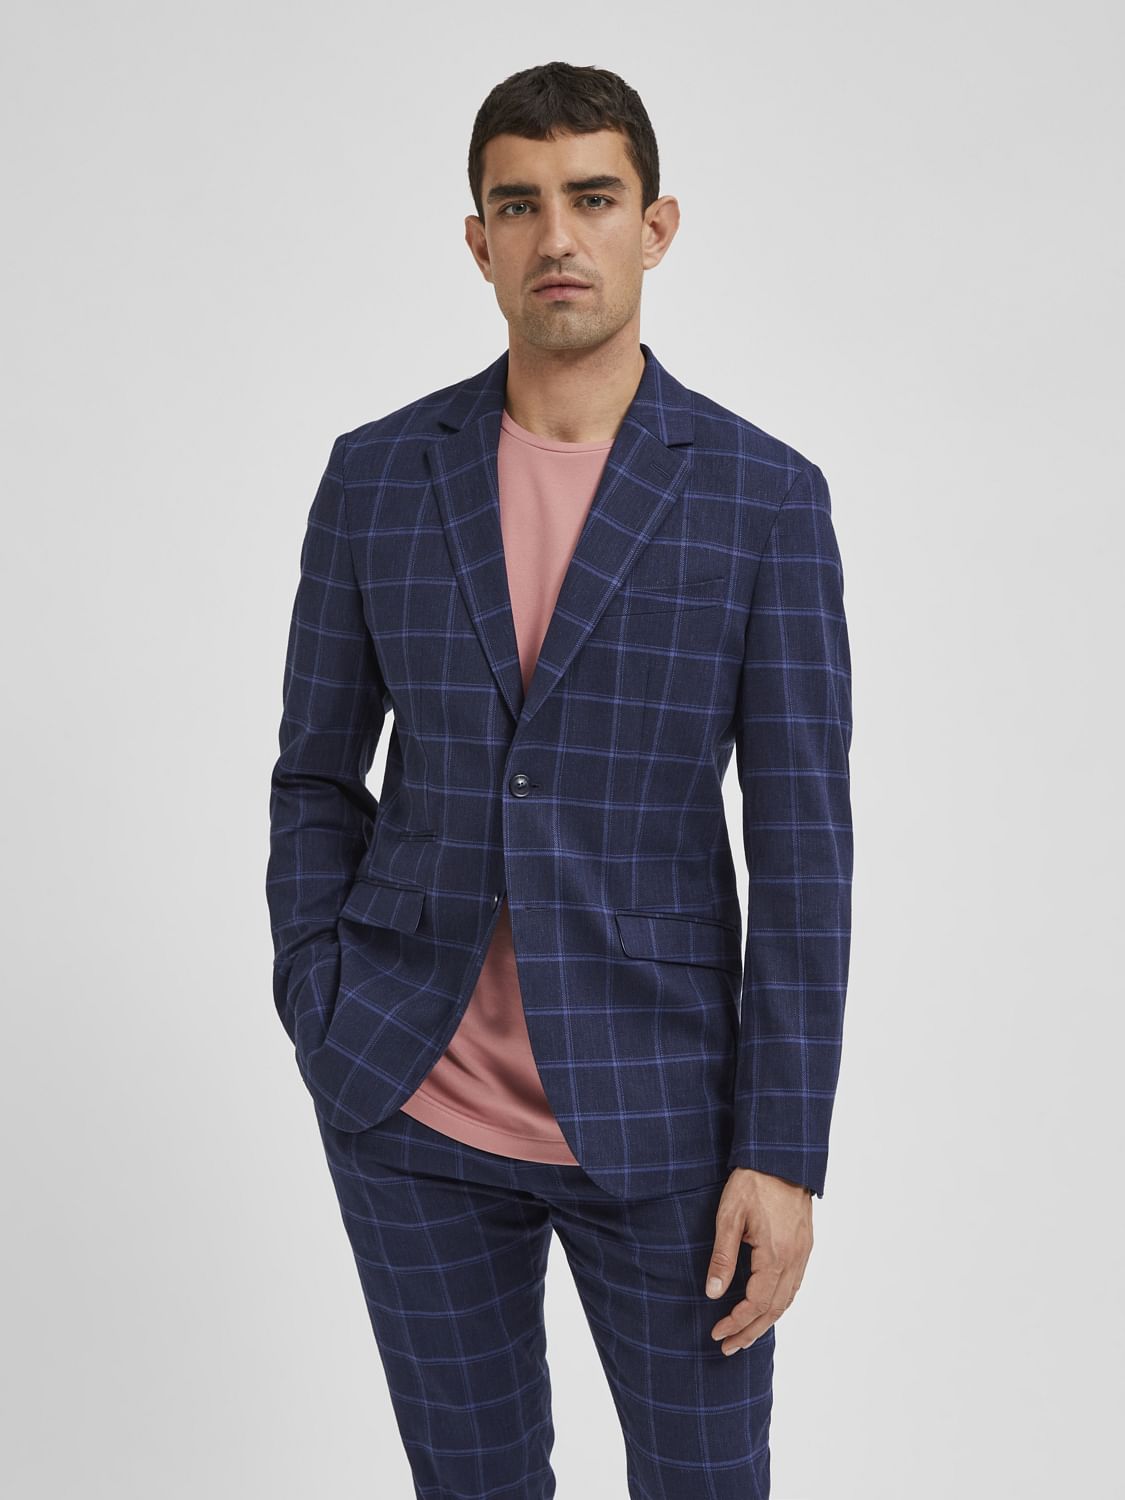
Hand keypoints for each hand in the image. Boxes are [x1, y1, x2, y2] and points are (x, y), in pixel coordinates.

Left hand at [705, 1167, 812, 1354]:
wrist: (780, 1156)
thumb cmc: (752, 1182)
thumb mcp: (729, 1216)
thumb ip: (722, 1257)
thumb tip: (713, 1293)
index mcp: (776, 1254)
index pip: (757, 1303)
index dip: (737, 1322)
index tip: (717, 1333)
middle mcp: (794, 1258)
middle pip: (775, 1309)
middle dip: (751, 1331)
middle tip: (729, 1347)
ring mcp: (803, 1252)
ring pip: (788, 1299)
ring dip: (766, 1320)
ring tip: (745, 1334)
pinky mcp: (804, 1244)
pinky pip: (794, 1284)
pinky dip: (780, 1302)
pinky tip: (766, 1306)